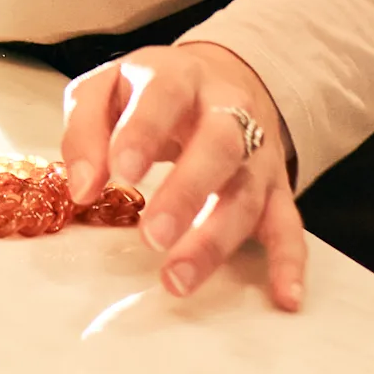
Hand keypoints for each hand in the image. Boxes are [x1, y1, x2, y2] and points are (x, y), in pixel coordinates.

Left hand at [57, 40, 306, 310]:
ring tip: (178, 279)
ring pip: (248, 194)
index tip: (122, 171)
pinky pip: (290, 225)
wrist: (219, 78)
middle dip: (187, 192)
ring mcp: (257, 153)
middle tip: (153, 235)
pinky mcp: (277, 188)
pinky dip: (290, 262)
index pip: (165, 96)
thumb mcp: (105, 90)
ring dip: (216, 240)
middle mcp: (228, 111)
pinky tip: (285, 296)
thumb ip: (85, 130)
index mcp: (179, 78)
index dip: (144, 132)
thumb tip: (82, 188)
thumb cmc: (150, 93)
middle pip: (219, 147)